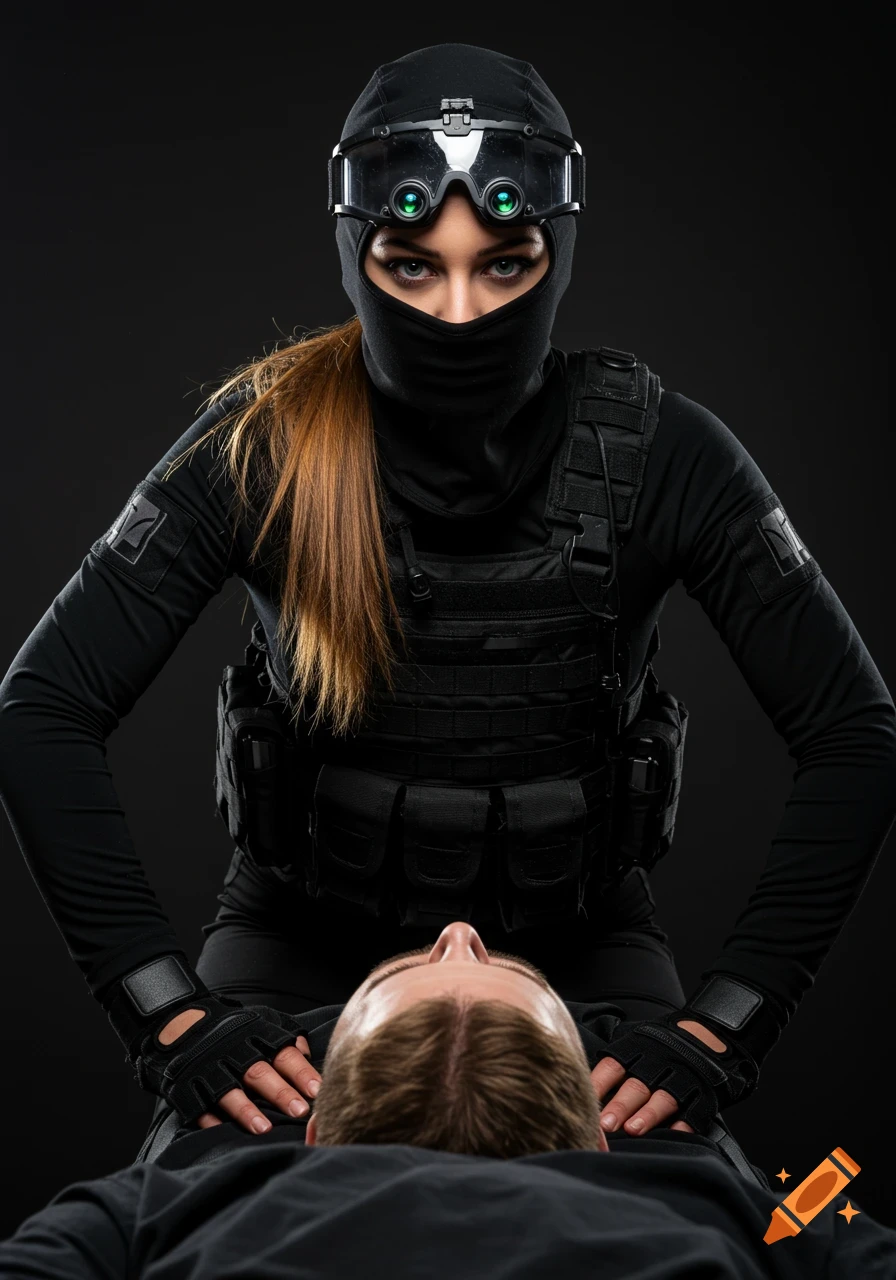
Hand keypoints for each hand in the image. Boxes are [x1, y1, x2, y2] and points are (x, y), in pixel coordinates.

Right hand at [196, 1033, 320, 1132]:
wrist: (185, 1025)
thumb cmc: (237, 1030)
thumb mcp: (264, 1022)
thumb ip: (288, 1039)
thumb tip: (309, 1056)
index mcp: (256, 1037)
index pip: (283, 1055)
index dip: (300, 1073)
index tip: (317, 1090)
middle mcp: (234, 1053)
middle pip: (259, 1074)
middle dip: (280, 1093)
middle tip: (300, 1111)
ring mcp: (209, 1071)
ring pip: (229, 1093)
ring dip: (247, 1111)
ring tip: (265, 1128)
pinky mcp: (188, 1089)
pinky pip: (199, 1107)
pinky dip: (212, 1121)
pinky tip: (225, 1133)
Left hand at [591, 1019, 726, 1135]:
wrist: (711, 1035)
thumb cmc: (662, 1046)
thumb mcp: (638, 1044)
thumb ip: (616, 1065)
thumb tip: (582, 1087)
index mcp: (638, 1050)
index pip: (613, 1066)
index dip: (599, 1084)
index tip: (585, 1099)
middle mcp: (658, 1064)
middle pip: (636, 1086)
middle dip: (620, 1105)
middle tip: (604, 1125)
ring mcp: (682, 1080)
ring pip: (663, 1099)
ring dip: (648, 1115)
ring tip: (633, 1130)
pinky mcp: (703, 1095)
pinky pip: (694, 1111)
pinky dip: (685, 1124)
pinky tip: (674, 1134)